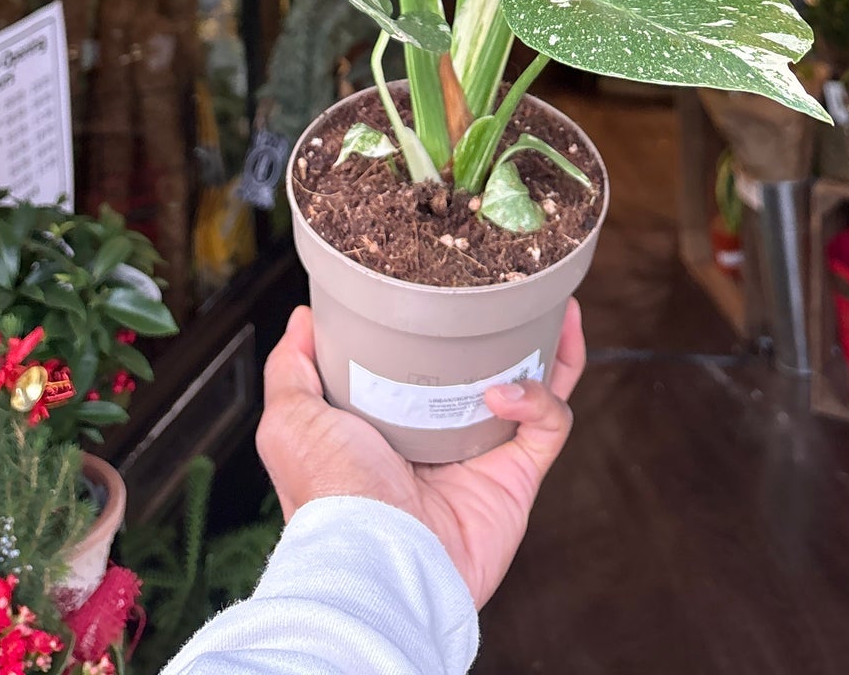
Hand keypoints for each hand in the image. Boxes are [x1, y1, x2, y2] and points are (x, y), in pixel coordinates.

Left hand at [256, 299, 584, 607]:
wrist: (375, 562)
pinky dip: (541, 398)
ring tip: (558, 314)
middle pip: (492, 369)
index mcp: (393, 421)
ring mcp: (484, 458)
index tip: (453, 286)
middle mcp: (442, 437)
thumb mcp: (290, 420)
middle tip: (522, 292)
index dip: (445, 326)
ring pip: (535, 390)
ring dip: (551, 351)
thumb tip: (304, 319)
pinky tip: (508, 390)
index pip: (427, 363)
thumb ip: (292, 368)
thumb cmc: (330, 496)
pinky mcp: (517, 479)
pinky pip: (550, 425)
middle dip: (513, 331)